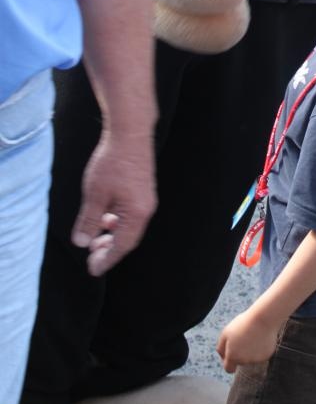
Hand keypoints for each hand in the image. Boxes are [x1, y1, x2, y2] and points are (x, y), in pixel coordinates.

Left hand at [72, 132, 156, 276]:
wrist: (130, 133)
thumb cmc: (113, 162)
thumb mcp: (95, 194)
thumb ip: (89, 220)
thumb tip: (82, 242)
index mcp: (137, 213)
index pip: (121, 245)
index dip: (107, 259)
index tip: (93, 269)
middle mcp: (146, 209)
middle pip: (128, 238)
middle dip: (110, 250)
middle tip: (92, 258)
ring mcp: (146, 198)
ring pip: (129, 226)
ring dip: (112, 235)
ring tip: (95, 239)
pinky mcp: (143, 189)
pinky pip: (131, 214)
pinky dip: (117, 221)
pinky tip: (105, 216)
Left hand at [217, 307, 281, 372]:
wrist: (263, 319)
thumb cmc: (243, 324)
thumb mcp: (226, 333)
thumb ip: (221, 347)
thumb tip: (223, 357)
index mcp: (232, 356)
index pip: (229, 369)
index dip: (229, 362)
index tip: (232, 354)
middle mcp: (244, 361)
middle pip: (240, 361)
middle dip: (241, 353)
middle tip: (244, 338)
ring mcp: (256, 359)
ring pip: (251, 358)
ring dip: (251, 351)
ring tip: (253, 336)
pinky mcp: (267, 355)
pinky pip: (261, 354)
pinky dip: (261, 348)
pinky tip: (261, 337)